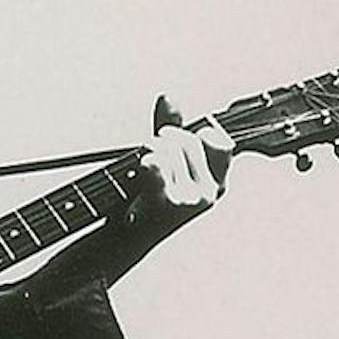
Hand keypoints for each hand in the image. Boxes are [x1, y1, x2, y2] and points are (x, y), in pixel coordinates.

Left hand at [133, 94, 234, 225]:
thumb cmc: (141, 202)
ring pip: (168, 148)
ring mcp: (191, 200)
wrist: (119, 241)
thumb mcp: (163, 164)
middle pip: (188, 139)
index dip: (193, 134)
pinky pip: (157, 163)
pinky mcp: (168, 205)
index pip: (218, 141)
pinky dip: (145, 162)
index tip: (174, 144)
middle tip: (146, 159)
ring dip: (147, 151)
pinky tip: (141, 171)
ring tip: (139, 172)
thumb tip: (168, 97)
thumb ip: (170, 128)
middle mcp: (208, 194)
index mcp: (215, 184)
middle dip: (163, 140)